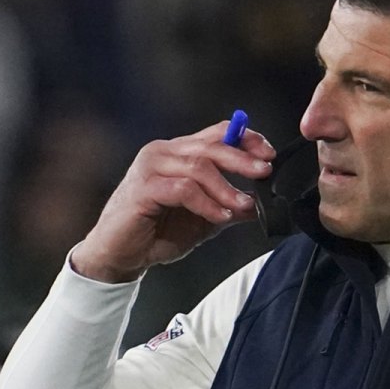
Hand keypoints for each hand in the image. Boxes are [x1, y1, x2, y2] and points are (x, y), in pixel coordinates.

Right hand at [70, 120, 274, 282]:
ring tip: (244, 205)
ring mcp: (150, 167)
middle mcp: (163, 152)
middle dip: (242, 159)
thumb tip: (261, 202)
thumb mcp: (205, 218)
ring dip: (226, 187)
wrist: (121, 255)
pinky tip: (221, 216)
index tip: (269, 154)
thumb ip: (230, 206)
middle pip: (211, 146)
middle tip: (265, 172)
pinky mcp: (142, 188)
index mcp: (178, 152)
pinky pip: (183, 190)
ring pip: (198, 166)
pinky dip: (207, 203)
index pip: (217, 133)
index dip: (246, 139)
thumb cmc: (158, 232)